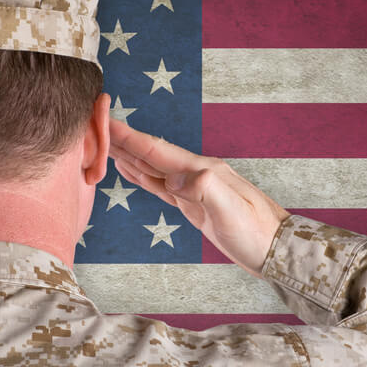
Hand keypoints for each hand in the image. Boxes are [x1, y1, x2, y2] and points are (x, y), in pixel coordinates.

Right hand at [107, 116, 290, 278]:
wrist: (276, 250)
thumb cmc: (257, 230)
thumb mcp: (231, 209)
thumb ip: (203, 188)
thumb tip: (172, 180)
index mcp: (201, 170)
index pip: (156, 149)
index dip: (128, 135)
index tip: (103, 117)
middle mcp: (195, 174)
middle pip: (150, 153)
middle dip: (120, 139)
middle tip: (91, 123)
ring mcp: (193, 189)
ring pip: (151, 167)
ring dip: (126, 154)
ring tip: (101, 142)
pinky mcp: (193, 206)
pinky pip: (160, 186)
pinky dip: (141, 176)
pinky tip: (129, 169)